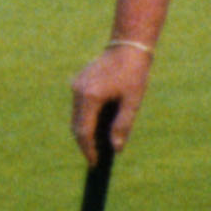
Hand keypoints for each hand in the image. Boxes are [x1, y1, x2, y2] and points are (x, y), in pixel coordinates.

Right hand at [69, 43, 149, 161]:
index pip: (84, 131)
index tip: (94, 163)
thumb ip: (123, 126)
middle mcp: (78, 92)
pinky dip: (85, 119)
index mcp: (90, 97)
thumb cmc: (134, 73)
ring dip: (84, 132)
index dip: (88, 149)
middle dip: (85, 144)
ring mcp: (76, 86)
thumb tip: (116, 149)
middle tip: (94, 160)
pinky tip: (96, 129)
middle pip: (76, 126)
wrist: (127, 47)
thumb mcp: (133, 101)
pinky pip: (79, 107)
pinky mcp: (78, 82)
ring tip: (96, 148)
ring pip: (76, 117)